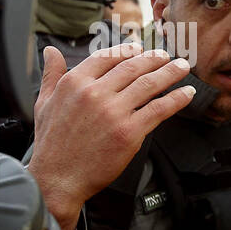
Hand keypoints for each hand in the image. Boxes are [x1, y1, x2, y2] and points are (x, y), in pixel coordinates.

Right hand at [27, 42, 194, 229]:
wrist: (58, 180)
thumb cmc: (51, 145)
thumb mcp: (43, 103)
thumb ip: (51, 74)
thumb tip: (50, 52)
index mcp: (75, 83)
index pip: (108, 57)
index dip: (128, 51)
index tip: (139, 49)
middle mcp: (95, 93)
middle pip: (132, 67)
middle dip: (154, 59)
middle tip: (165, 57)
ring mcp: (113, 112)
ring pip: (149, 84)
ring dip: (170, 72)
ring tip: (181, 67)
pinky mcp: (129, 132)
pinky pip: (159, 109)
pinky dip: (176, 99)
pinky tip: (186, 93)